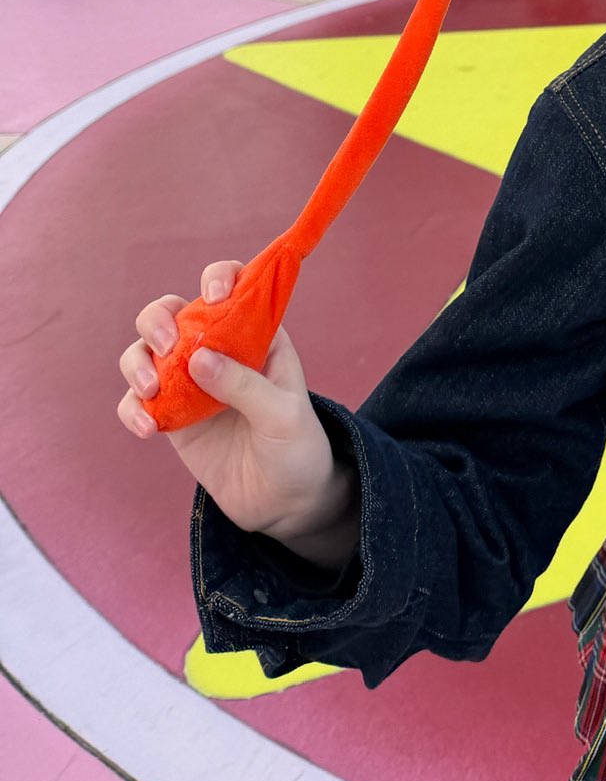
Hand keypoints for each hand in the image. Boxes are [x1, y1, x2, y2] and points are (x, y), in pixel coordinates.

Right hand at [117, 259, 346, 544]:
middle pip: (171, 312)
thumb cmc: (295, 447)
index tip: (215, 297)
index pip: (232, 287)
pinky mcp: (170, 417)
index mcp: (255, 334)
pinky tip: (148, 429)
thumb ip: (244, 385)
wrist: (284, 501)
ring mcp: (189, 383)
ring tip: (151, 390)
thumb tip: (197, 357)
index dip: (219, 279)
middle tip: (168, 344)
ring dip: (138, 362)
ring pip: (144, 351)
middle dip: (159, 319)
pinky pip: (137, 402)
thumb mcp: (283, 414)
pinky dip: (133, 409)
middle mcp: (217, 350)